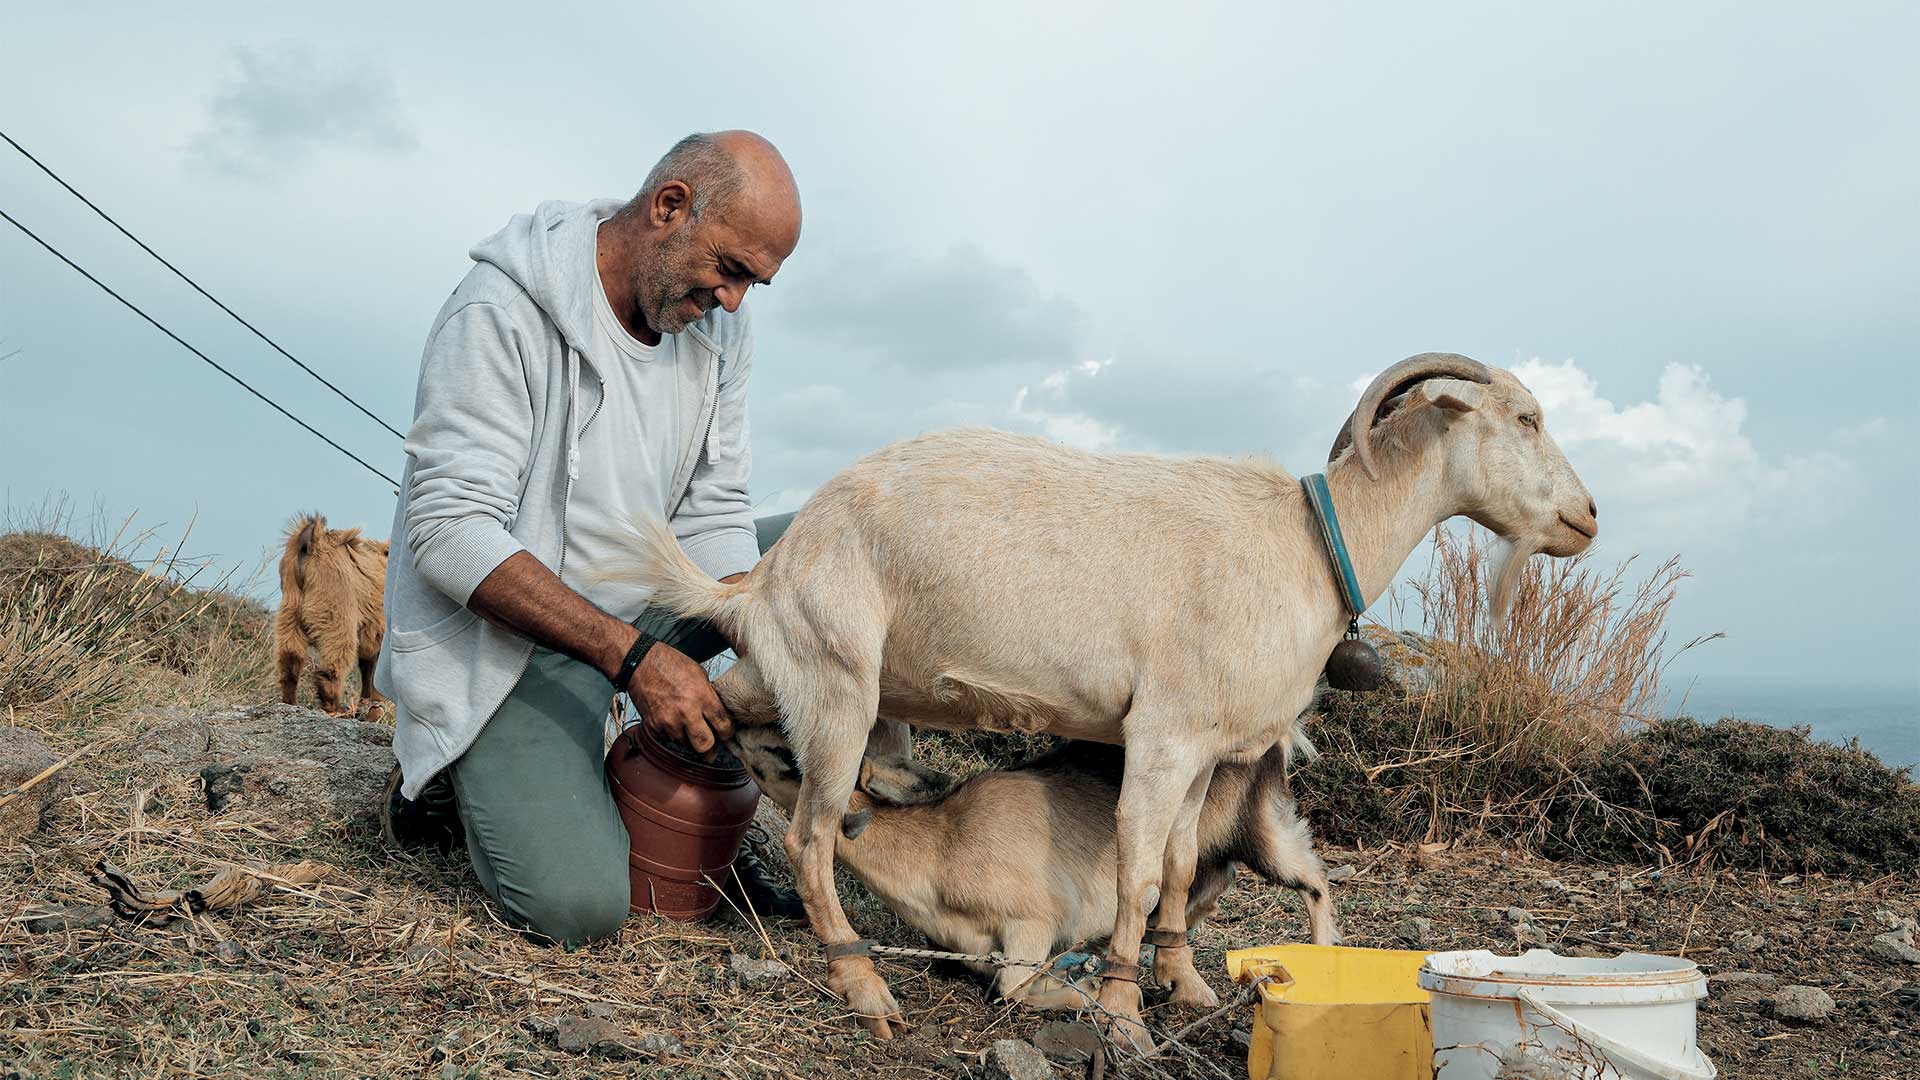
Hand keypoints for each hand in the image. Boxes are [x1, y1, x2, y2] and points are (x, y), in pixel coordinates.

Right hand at [626, 639, 732, 754]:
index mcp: (702, 697)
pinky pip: (668, 739)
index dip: (727, 733)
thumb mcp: (700, 675)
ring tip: (687, 724)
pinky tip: (672, 720)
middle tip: (711, 743)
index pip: (723, 727)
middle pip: (705, 746)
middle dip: (710, 747)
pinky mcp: (653, 727)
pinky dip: (672, 734)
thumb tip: (720, 715)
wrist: (640, 663)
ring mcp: (668, 722)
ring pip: (686, 745)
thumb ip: (710, 697)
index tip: (725, 733)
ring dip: (689, 739)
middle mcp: (686, 712)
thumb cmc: (670, 665)